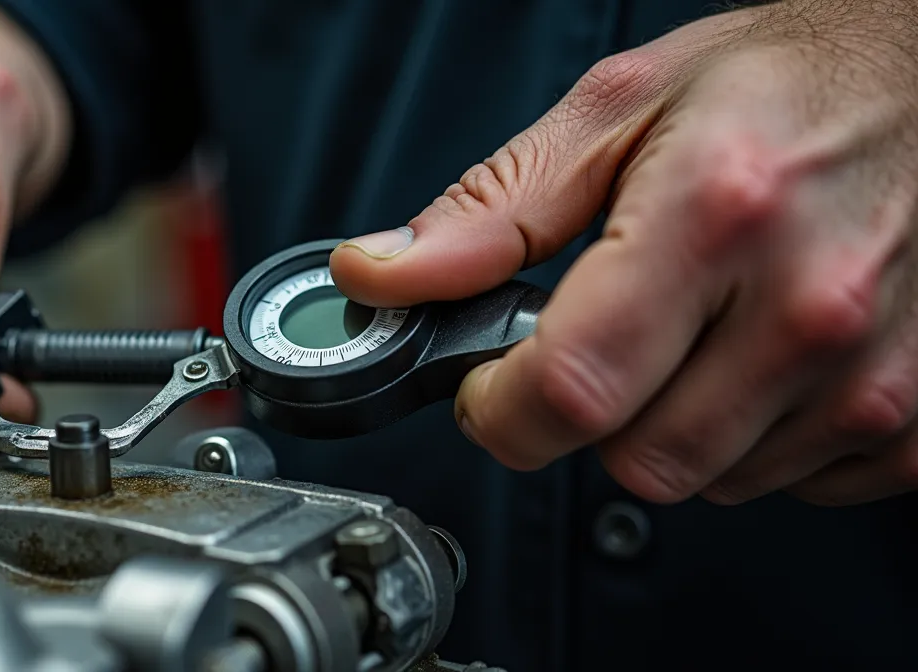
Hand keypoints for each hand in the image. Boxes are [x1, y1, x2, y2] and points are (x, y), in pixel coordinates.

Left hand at [331, 1, 917, 505]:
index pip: (569, 390)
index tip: (489, 389)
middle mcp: (807, 305)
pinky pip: (790, 486)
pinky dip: (753, 440)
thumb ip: (492, 209)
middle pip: (634, 459)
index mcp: (717, 215)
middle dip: (586, 417)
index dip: (500, 410)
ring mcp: (874, 373)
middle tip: (599, 344)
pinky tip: (761, 360)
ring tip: (697, 330)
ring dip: (672, 425)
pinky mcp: (917, 420)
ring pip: (707, 482)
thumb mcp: (619, 109)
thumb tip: (380, 274)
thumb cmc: (789, 81)